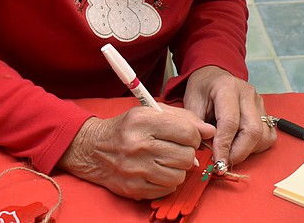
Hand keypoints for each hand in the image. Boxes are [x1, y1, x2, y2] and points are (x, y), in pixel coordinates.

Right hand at [56, 104, 214, 198]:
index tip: (188, 137)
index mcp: (144, 121)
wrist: (93, 149)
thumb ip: (183, 118)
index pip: (188, 133)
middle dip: (187, 153)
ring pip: (179, 175)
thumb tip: (210, 130)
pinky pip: (167, 190)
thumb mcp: (151, 112)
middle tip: (177, 149)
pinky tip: (158, 171)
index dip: (194, 136)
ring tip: (167, 160)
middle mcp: (139, 145)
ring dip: (178, 169)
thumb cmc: (127, 128)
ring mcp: (136, 170)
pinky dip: (168, 182)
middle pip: (186, 156)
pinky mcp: (134, 188)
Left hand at [183, 66, 275, 168]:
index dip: (224, 146)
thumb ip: (197, 125)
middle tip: (223, 163)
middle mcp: (247, 93)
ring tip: (230, 152)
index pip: (230, 122)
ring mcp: (259, 102)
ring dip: (247, 151)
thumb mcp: (191, 103)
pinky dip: (257, 147)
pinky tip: (241, 145)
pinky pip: (269, 135)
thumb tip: (205, 151)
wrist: (213, 76)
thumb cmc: (201, 90)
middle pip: (252, 131)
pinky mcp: (265, 111)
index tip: (217, 163)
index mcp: (227, 88)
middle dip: (238, 153)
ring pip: (263, 136)